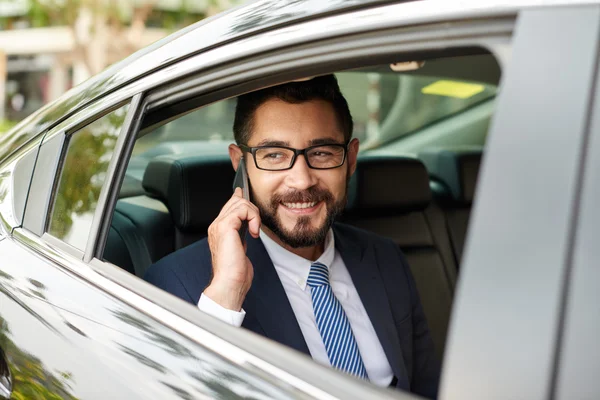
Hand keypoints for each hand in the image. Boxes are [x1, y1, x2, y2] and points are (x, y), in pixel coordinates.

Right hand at [204, 188, 260, 310]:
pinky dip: (253, 218)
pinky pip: (243, 209)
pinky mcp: (226, 226)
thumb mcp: (241, 249)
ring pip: (241, 203)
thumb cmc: (235, 273)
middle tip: (256, 224)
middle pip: (235, 201)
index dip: (240, 199)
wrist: (230, 283)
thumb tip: (249, 226)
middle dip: (251, 208)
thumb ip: (241, 235)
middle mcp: (216, 225)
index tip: (244, 192)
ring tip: (254, 230)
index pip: (229, 206)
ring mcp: (219, 225)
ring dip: (254, 214)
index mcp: (218, 230)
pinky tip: (253, 231)